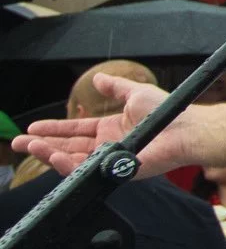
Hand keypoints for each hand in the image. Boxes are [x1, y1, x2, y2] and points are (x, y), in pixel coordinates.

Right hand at [13, 74, 187, 176]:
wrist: (183, 128)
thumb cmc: (166, 111)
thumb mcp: (135, 93)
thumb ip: (115, 87)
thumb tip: (97, 77)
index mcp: (110, 129)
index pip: (75, 130)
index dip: (53, 129)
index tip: (33, 127)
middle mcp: (107, 146)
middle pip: (67, 147)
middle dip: (41, 145)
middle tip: (19, 143)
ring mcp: (109, 159)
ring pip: (71, 160)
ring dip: (48, 154)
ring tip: (29, 147)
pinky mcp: (115, 171)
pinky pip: (86, 171)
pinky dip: (67, 165)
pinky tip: (52, 157)